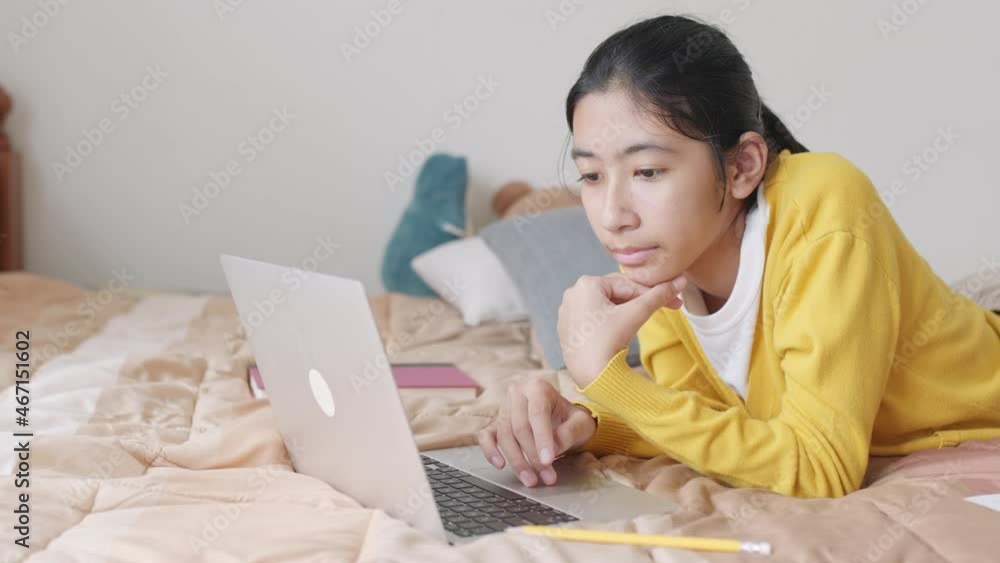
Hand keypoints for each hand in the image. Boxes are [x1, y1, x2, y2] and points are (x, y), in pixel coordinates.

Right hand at [478, 379, 596, 486]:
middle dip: (533, 455)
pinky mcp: (495, 424)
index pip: (537, 413)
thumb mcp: (581, 423)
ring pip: (504, 436)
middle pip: (520, 427)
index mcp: (539, 388)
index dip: (542, 438)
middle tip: (546, 477)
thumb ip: (570, 432)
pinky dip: (490, 451)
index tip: (549, 460)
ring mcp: (504, 409)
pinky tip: (500, 464)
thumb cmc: (570, 420)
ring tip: (531, 480)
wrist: (561, 419)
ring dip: (517, 461)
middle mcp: (518, 394)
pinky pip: (486, 436)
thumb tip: (553, 448)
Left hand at [557, 273, 685, 387]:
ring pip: (606, 305)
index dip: (654, 293)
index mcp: (586, 284)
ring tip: (644, 318)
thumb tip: (680, 281)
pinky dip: (610, 320)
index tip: (675, 300)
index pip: (628, 285)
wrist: (591, 376)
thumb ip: (658, 296)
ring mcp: (568, 311)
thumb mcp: (637, 314)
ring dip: (626, 309)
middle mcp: (573, 293)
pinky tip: (622, 329)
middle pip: (616, 292)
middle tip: (666, 307)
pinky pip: (594, 317)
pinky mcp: (568, 327)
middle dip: (640, 301)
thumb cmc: (610, 342)